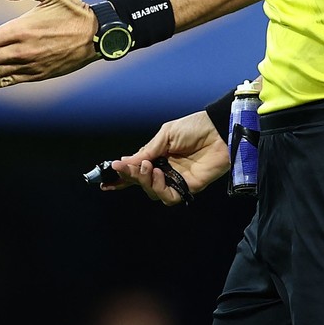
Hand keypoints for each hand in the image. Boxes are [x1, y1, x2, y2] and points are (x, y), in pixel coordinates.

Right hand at [109, 111, 230, 204]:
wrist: (218, 131)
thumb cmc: (194, 128)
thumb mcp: (166, 134)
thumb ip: (147, 151)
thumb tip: (124, 162)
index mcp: (158, 156)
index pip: (136, 170)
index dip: (121, 177)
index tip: (105, 182)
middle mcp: (166, 170)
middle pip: (141, 182)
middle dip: (131, 176)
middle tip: (128, 167)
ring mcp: (177, 179)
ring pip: (153, 192)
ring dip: (146, 182)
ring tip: (148, 168)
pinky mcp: (189, 187)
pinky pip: (170, 196)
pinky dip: (161, 189)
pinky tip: (160, 175)